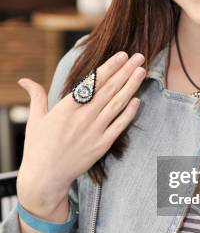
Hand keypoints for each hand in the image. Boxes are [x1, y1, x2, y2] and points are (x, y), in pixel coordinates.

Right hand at [16, 51, 145, 209]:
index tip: (122, 56)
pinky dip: (129, 112)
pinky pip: (119, 126)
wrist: (45, 177)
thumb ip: (36, 96)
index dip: (109, 67)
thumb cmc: (38, 147)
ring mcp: (95, 131)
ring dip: (131, 86)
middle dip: (126, 71)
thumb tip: (24, 80)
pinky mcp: (102, 145)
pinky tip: (138, 100)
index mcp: (67, 107)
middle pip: (110, 89)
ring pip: (117, 104)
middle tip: (139, 57)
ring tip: (142, 71)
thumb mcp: (36, 119)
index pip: (93, 82)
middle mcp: (84, 116)